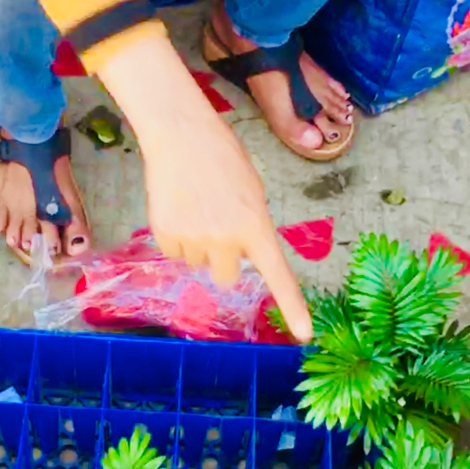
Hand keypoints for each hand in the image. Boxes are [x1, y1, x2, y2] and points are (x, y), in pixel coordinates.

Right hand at [140, 107, 312, 343]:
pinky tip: (178, 208)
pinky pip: (174, 252)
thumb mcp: (252, 191)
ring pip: (198, 263)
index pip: (278, 274)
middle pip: (227, 276)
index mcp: (255, 225)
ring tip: (196, 207)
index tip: (304, 334)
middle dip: (224, 259)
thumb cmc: (222, 156)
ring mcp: (194, 238)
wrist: (180, 134)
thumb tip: (240, 254)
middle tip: (218, 226)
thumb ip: (252, 226)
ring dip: (198, 244)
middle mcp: (226, 238)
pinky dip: (176, 237)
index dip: (292, 306)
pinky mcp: (166, 234)